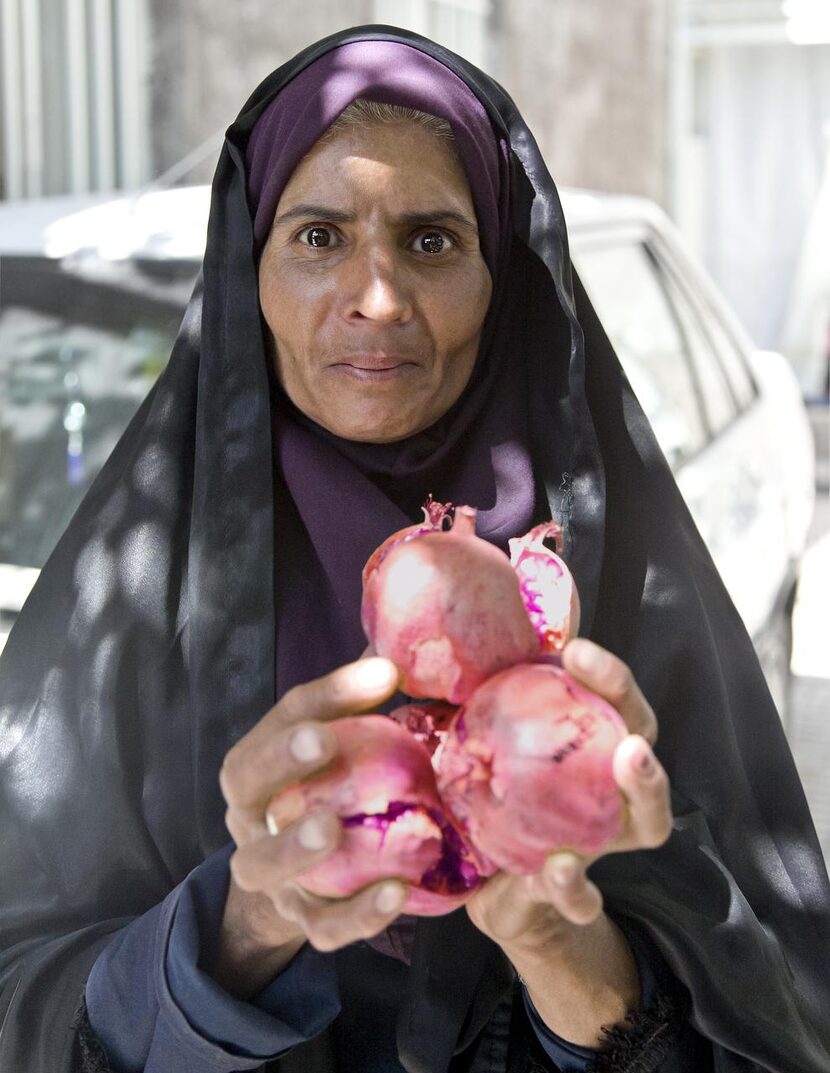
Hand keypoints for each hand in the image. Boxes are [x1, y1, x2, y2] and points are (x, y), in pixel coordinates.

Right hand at [216, 656, 404, 996]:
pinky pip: (321, 926)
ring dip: (293, 846)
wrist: (296, 886)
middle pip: (246, 783)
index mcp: (257, 760)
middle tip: (322, 740)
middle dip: (280, 758)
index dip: (329, 694)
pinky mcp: (300, 921)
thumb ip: (364, 702)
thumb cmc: (327, 792)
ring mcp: (267, 872)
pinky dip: (356, 914)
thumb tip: (407, 654)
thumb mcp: (341, 744)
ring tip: (331, 829)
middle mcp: (248, 815)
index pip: (286, 715)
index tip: (382, 676)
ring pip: (262, 864)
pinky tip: (396, 893)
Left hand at [464, 638, 671, 1043]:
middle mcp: (601, 790)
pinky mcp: (564, 894)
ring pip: (646, 824)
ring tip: (626, 777)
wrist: (473, 883)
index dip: (607, 677)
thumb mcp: (463, 745)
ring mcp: (594, 842)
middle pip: (645, 756)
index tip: (576, 650)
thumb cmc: (474, 793)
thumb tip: (393, 648)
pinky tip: (557, 870)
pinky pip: (582, 897)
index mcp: (579, 746)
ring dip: (644, 797)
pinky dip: (575, 887)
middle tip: (631, 739)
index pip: (612, 702)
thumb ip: (444, 701)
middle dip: (645, 733)